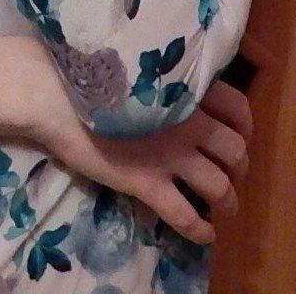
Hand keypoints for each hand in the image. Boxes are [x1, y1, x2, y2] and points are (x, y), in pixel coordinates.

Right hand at [18, 38, 249, 244]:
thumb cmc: (86, 68)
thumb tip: (173, 88)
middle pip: (235, 151)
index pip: (238, 108)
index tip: (236, 133)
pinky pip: (185, 216)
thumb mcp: (136, 61)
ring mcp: (170, 155)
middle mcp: (188, 122)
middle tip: (228, 171)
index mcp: (185, 87)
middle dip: (238, 166)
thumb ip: (162, 78)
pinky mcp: (147, 184)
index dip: (243, 126)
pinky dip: (200, 230)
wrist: (51, 92)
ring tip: (225, 206)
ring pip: (220, 187)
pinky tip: (205, 234)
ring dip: (228, 200)